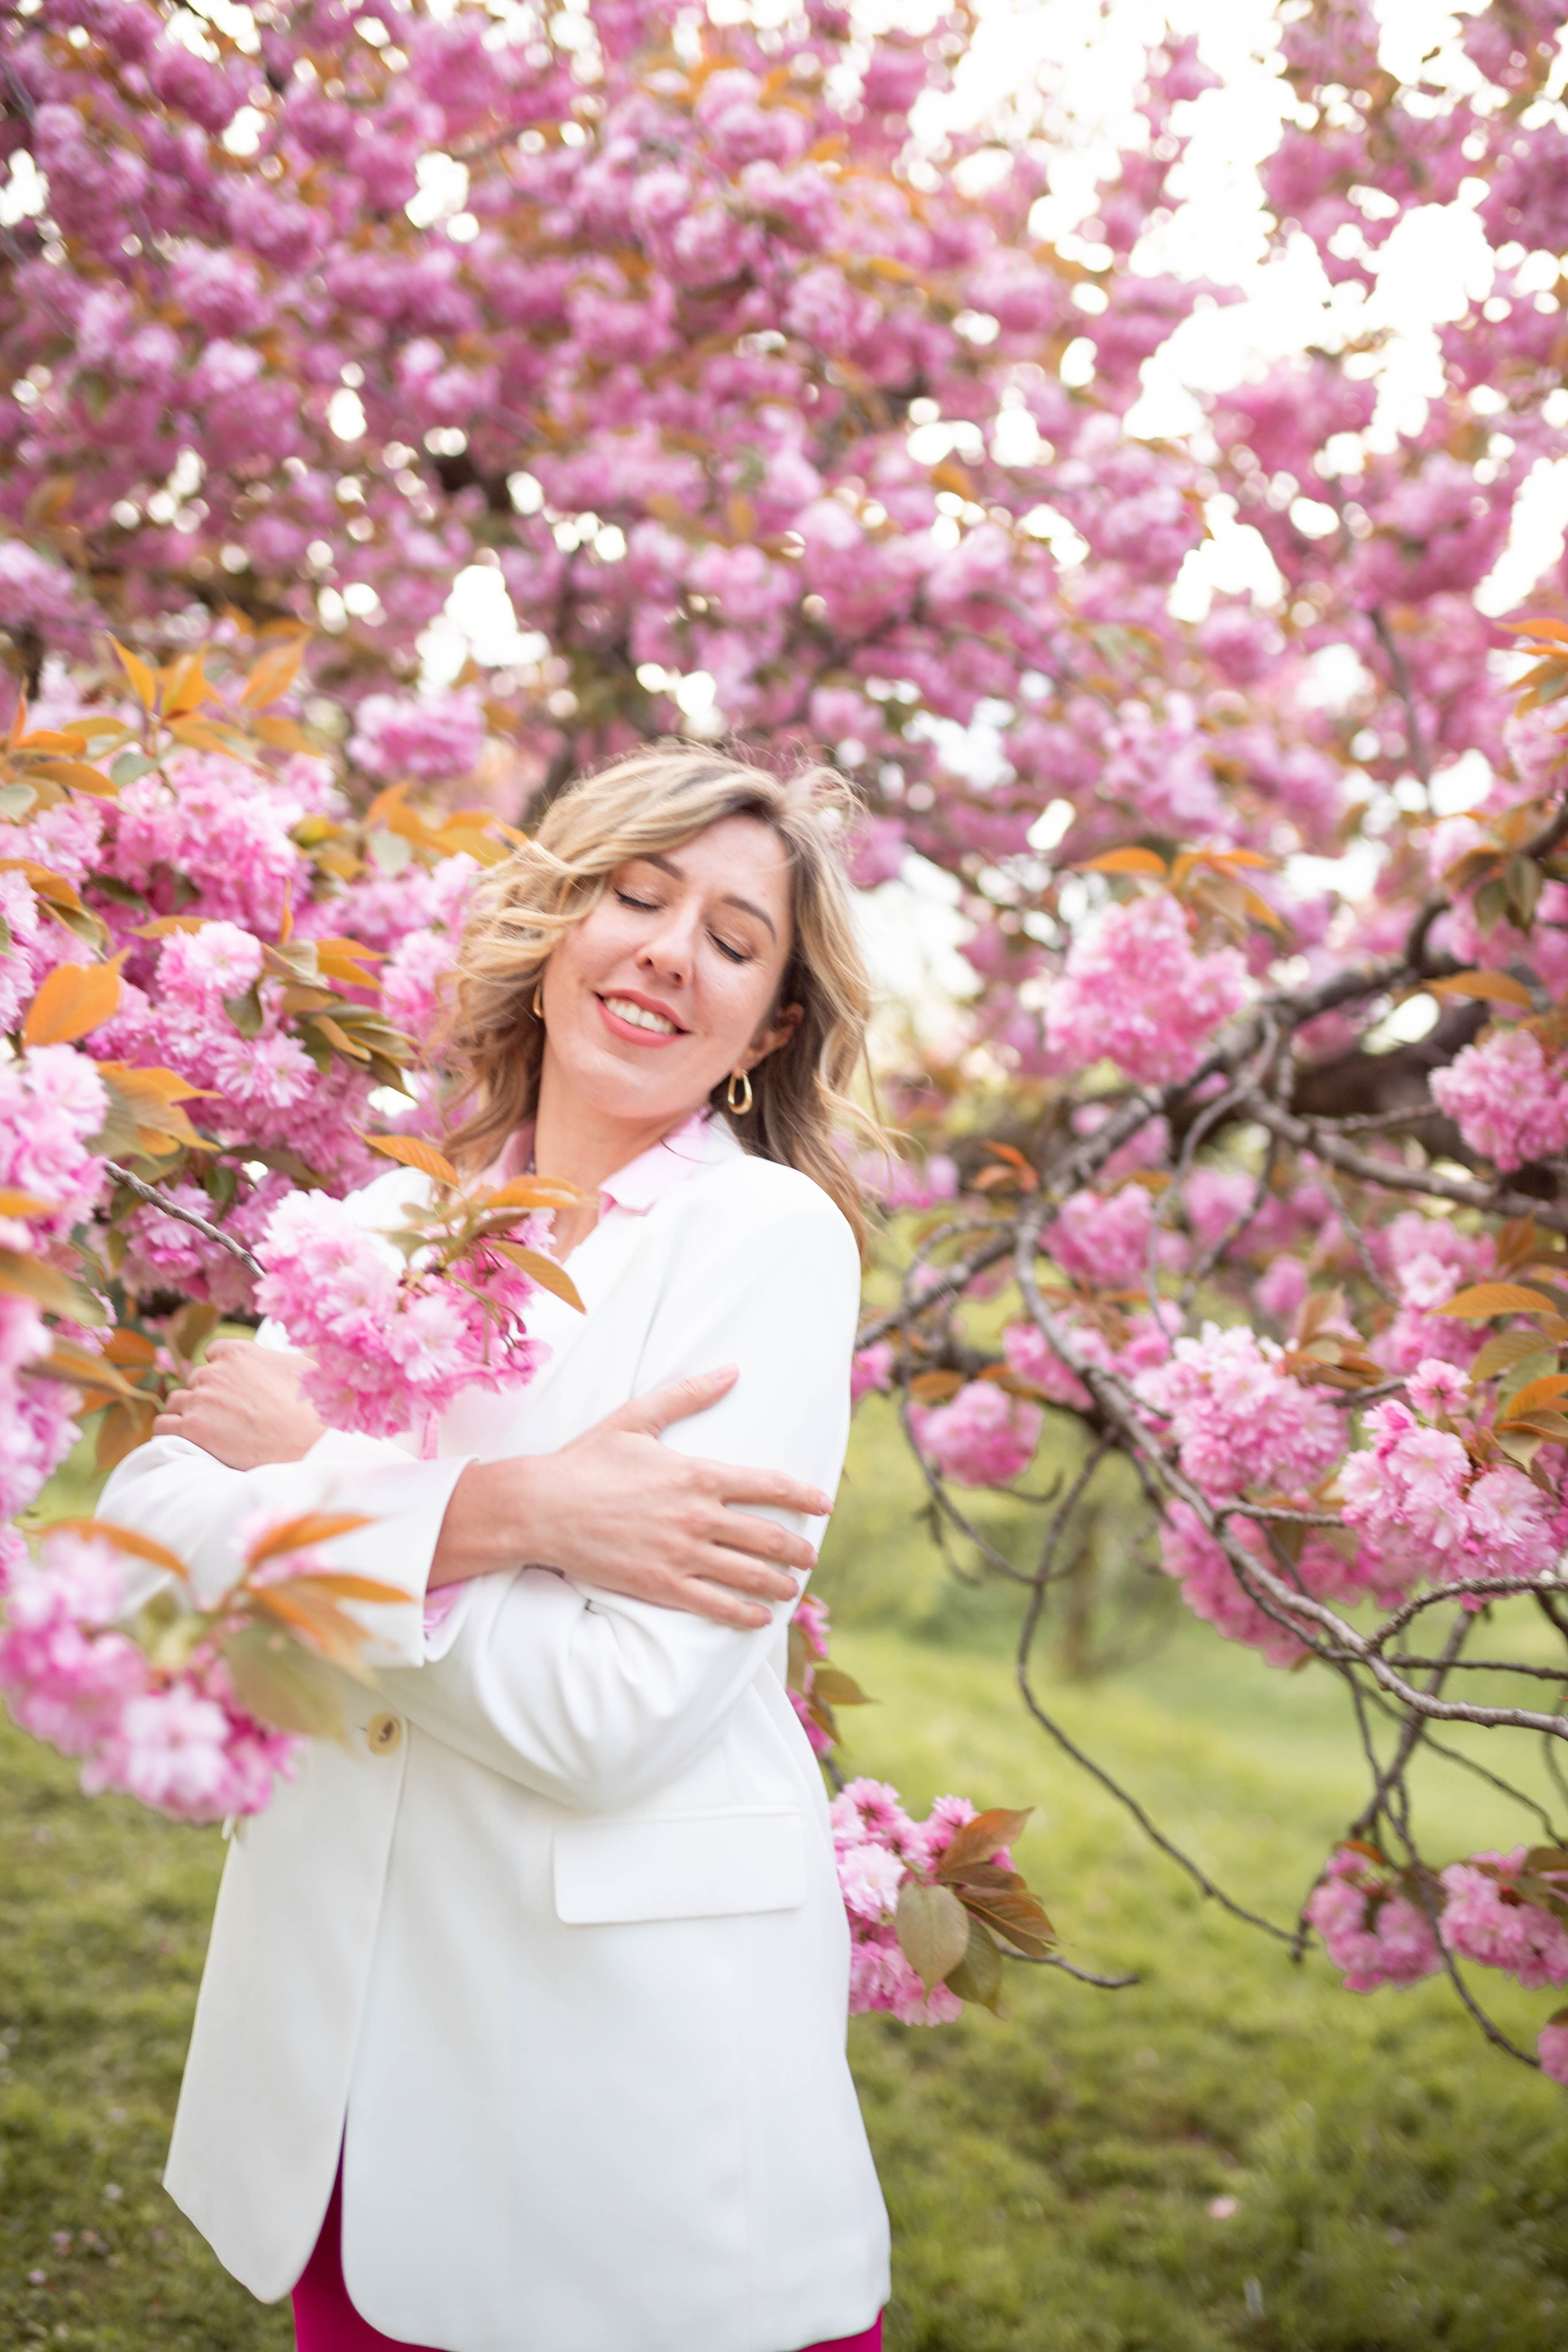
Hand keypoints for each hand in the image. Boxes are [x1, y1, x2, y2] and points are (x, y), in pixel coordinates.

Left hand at [152, 1336, 326, 1470]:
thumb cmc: (312, 1408)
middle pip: (196, 1380)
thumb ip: (281, 1358)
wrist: (307, 1445)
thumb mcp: (303, 1368)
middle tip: (227, 1417)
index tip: (231, 1388)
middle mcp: (214, 1372)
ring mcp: (200, 1400)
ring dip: (188, 1413)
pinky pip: (163, 1425)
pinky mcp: (190, 1429)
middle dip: (207, 1396)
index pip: (213, 1352)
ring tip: (209, 1432)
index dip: (221, 1371)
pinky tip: (187, 1441)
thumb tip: (286, 1355)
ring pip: (176, 1401)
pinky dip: (171, 1432)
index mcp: (238, 1352)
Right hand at [430, 1366, 833, 1630]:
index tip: (824, 1504)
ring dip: (779, 1584)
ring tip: (793, 1588)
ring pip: (748, 1575)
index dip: (803, 1496)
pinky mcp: (661, 1585)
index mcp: (696, 1474)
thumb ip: (688, 1394)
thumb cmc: (586, 1460)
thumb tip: (732, 1370)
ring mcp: (680, 1554)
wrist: (540, 1508)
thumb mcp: (637, 1418)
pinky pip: (715, 1605)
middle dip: (798, 1549)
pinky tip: (760, 1618)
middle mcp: (697, 1516)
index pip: (768, 1486)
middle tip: (811, 1555)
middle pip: (768, 1537)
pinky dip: (745, 1613)